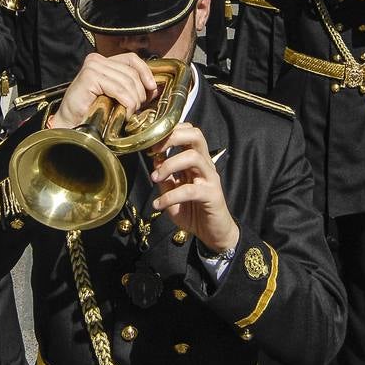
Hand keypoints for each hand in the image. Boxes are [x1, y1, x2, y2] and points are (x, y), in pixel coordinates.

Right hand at [50, 53, 157, 129]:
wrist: (72, 127)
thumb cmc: (92, 114)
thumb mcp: (116, 96)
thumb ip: (131, 87)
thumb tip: (153, 87)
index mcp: (104, 61)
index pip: (132, 59)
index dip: (145, 72)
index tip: (152, 89)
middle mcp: (97, 60)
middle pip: (132, 72)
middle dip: (140, 93)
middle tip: (136, 109)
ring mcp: (92, 67)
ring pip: (127, 82)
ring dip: (133, 101)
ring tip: (128, 113)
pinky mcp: (89, 76)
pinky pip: (119, 89)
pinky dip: (126, 103)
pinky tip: (124, 113)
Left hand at [150, 123, 239, 253]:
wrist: (213, 233)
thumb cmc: (193, 211)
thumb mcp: (172, 192)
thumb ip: (165, 176)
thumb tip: (154, 160)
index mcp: (196, 161)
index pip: (189, 133)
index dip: (170, 131)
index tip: (151, 142)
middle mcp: (205, 165)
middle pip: (196, 136)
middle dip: (173, 137)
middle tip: (154, 150)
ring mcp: (210, 179)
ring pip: (193, 157)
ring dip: (169, 165)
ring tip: (155, 178)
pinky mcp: (212, 195)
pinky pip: (190, 190)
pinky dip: (170, 196)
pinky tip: (159, 205)